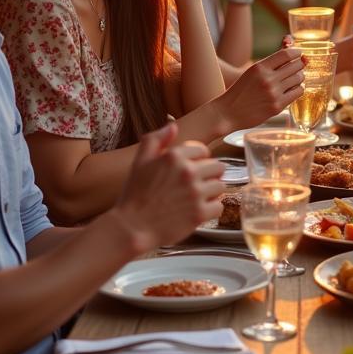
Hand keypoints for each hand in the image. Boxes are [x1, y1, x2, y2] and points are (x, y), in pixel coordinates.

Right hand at [115, 123, 223, 251]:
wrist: (131, 227)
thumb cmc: (135, 195)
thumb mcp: (140, 162)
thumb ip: (155, 140)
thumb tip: (172, 126)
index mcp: (174, 156)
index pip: (204, 151)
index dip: (200, 160)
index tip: (193, 169)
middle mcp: (187, 172)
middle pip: (218, 167)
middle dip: (209, 175)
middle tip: (198, 185)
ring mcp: (195, 193)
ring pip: (221, 186)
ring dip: (212, 192)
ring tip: (198, 198)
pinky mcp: (199, 213)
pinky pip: (219, 206)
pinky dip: (212, 209)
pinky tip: (200, 210)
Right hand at [221, 46, 304, 126]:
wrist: (228, 112)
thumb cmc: (241, 90)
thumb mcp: (252, 72)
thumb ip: (271, 64)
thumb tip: (295, 54)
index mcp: (259, 67)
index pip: (286, 54)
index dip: (296, 52)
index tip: (299, 53)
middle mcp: (267, 79)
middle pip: (296, 66)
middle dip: (299, 65)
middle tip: (299, 66)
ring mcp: (273, 93)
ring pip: (299, 79)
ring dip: (299, 77)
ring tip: (294, 78)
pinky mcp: (277, 106)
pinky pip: (298, 92)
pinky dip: (298, 89)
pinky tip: (292, 89)